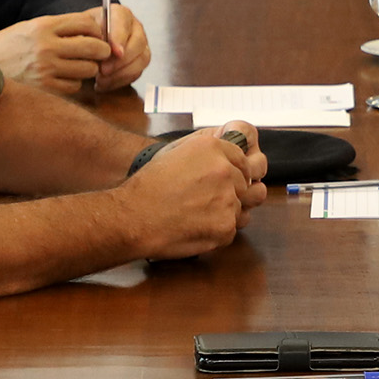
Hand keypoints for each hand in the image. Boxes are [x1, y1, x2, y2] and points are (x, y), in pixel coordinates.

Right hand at [0, 7, 150, 96]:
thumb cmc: (7, 49)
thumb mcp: (28, 29)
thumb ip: (57, 28)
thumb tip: (93, 31)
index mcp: (43, 26)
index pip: (86, 23)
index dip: (96, 30)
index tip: (95, 36)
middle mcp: (46, 46)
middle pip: (95, 48)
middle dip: (100, 51)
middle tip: (97, 55)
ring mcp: (46, 69)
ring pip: (88, 70)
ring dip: (86, 69)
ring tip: (73, 67)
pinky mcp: (45, 90)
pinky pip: (74, 87)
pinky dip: (71, 84)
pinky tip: (59, 79)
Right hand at [119, 121, 267, 259]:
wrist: (134, 216)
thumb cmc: (148, 187)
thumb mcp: (176, 153)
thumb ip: (208, 154)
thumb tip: (229, 162)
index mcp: (212, 147)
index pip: (241, 158)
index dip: (234, 172)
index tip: (225, 181)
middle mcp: (224, 169)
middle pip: (244, 184)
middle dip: (231, 193)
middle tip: (205, 201)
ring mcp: (227, 198)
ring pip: (239, 207)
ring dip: (223, 212)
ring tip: (196, 214)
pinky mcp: (226, 225)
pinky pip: (231, 229)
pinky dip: (216, 231)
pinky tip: (194, 226)